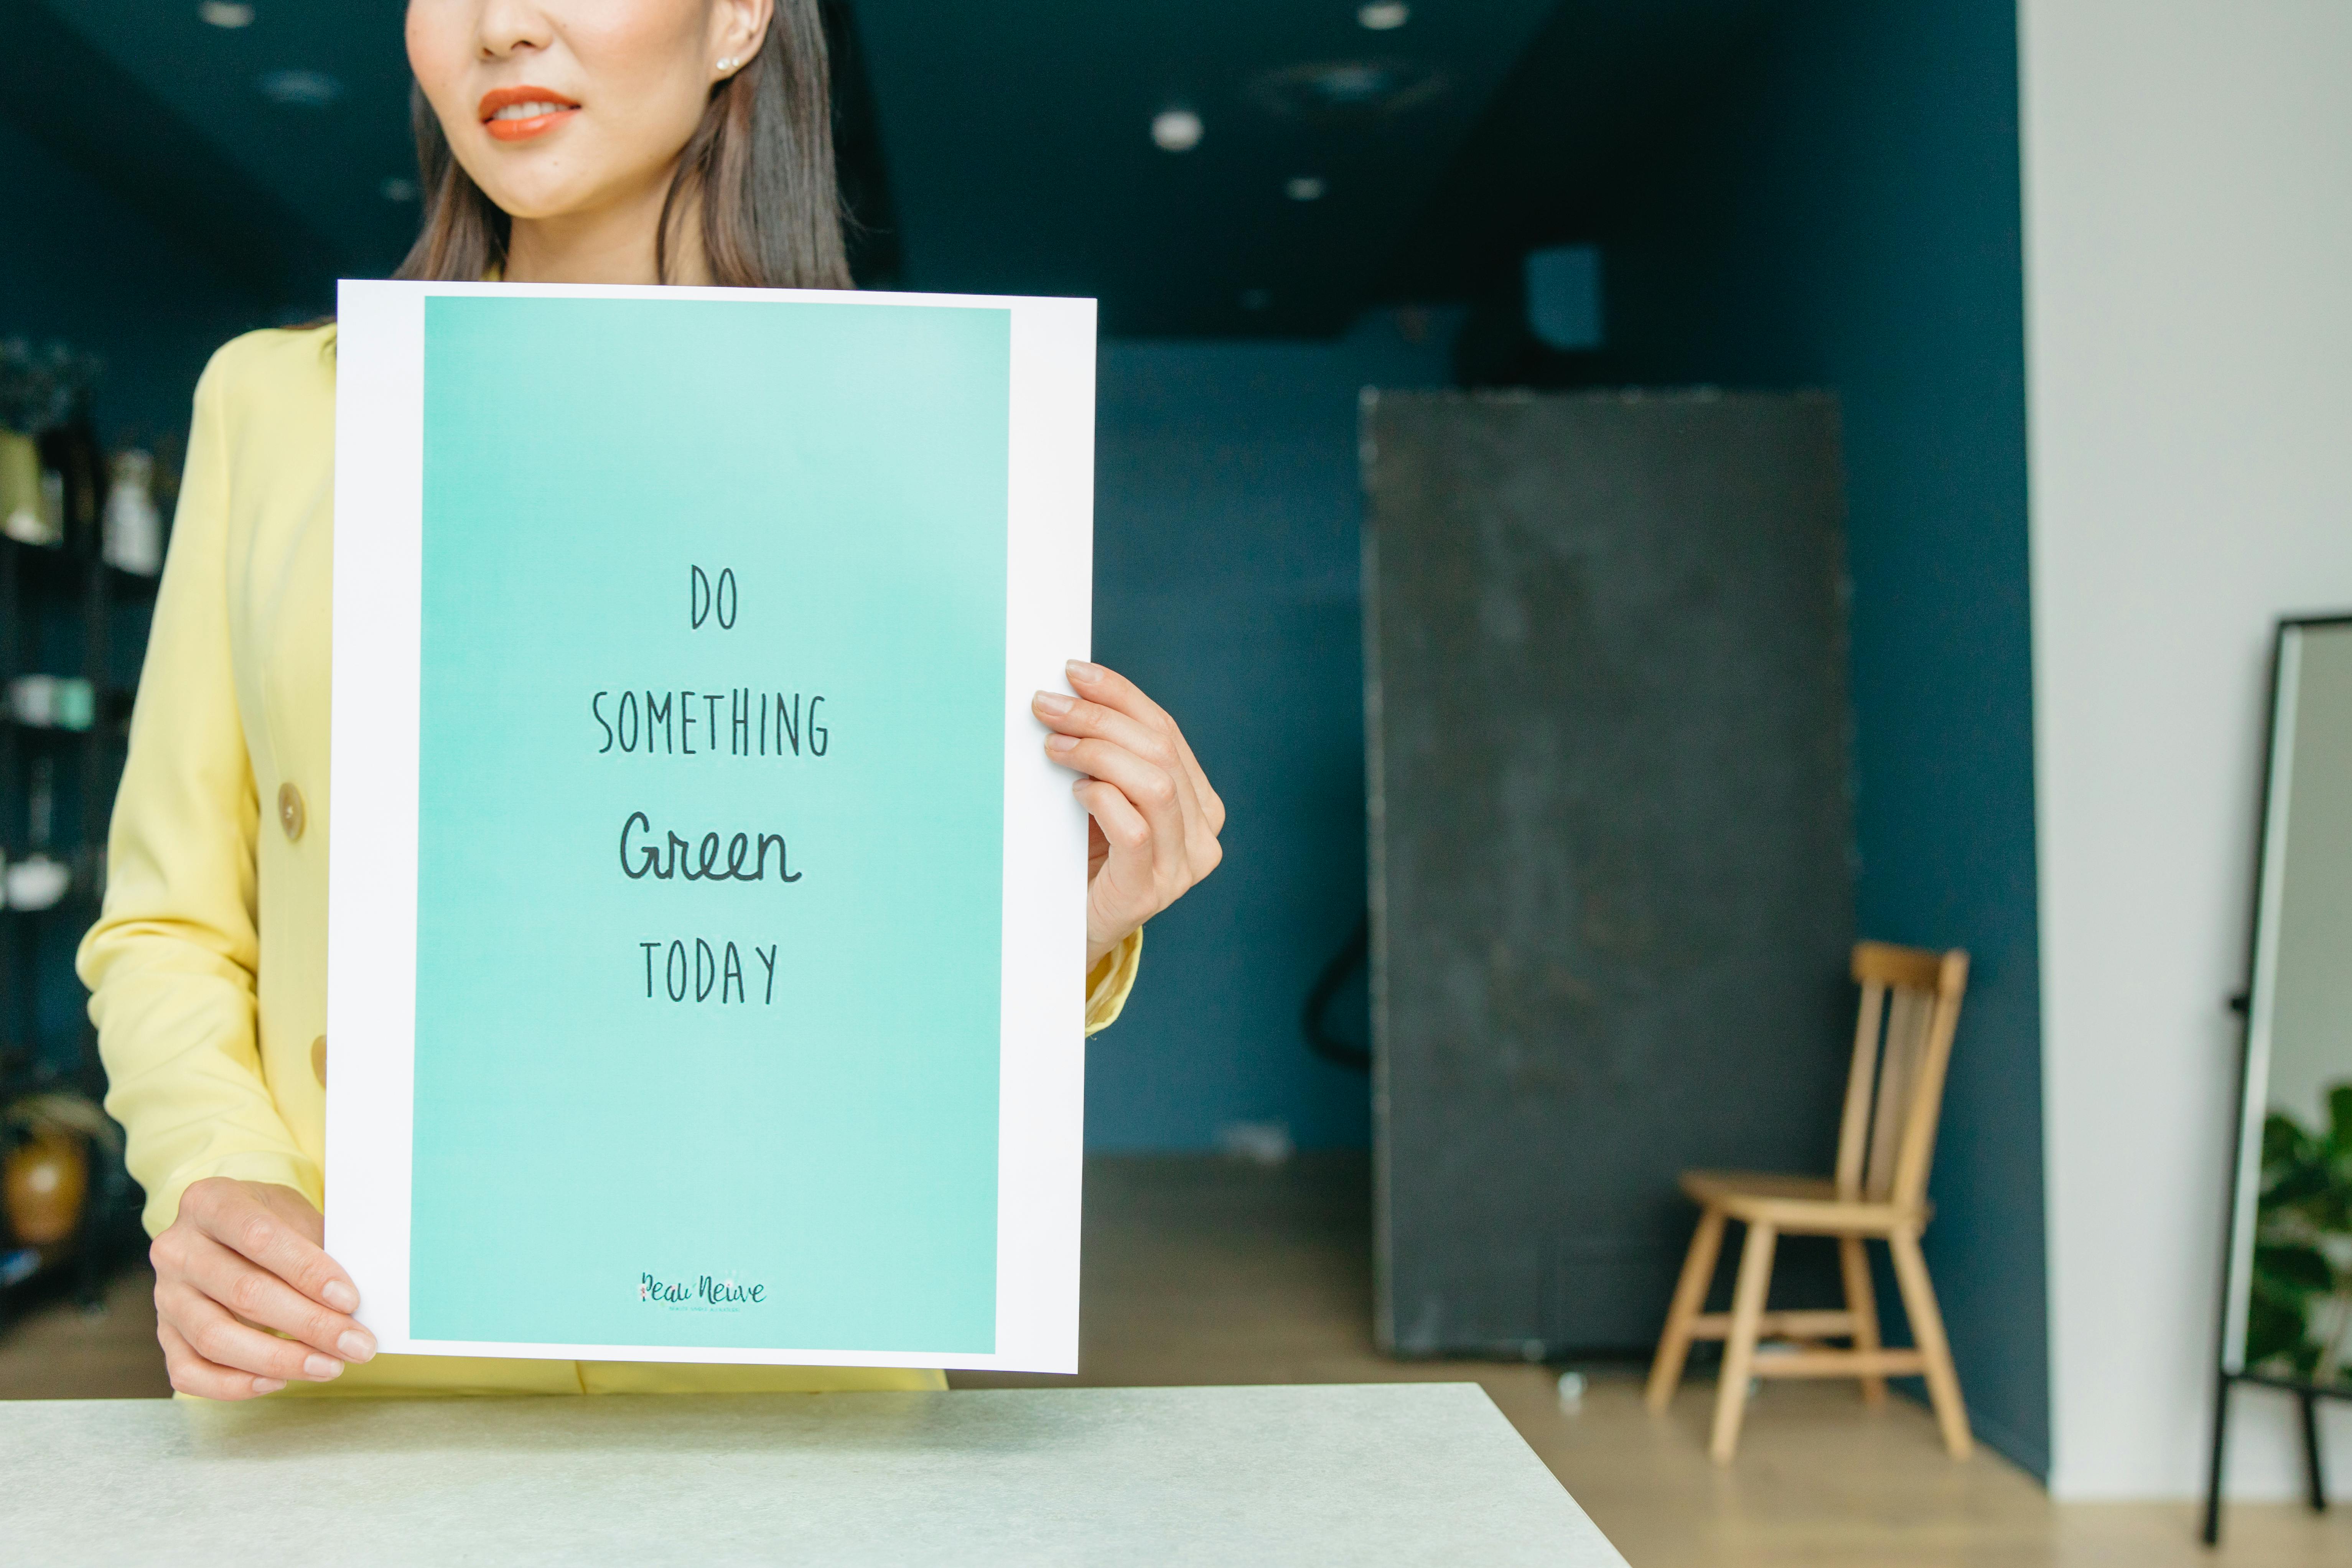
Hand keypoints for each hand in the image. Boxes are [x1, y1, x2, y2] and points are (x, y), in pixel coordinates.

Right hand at [150, 1178, 375, 1398]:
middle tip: (356, 1344)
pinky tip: (277, 1381)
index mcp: (210, 1202)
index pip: (259, 1237)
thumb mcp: (295, 1215)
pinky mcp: (163, 1334)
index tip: (350, 1300)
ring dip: (279, 1360)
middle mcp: (178, 1248)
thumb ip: (320, 1249)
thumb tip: (355, 1303)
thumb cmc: (270, 1224)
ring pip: (215, 1338)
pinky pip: (188, 1372)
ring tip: (329, 1366)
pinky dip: (234, 1385)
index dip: (307, 1271)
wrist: (228, 1232)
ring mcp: (165, 1294)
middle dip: (309, 1324)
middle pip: (244, 1293)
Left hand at [1033, 660, 1224, 966]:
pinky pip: (1134, 830)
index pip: (1166, 731)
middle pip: (1159, 750)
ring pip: (1154, 784)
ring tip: (1054, 745)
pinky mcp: (1151, 891)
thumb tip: (1071, 693)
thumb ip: (1110, 756)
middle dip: (1100, 717)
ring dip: (1097, 752)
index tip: (1075, 672)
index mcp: (1200, 802)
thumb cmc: (1087, 859)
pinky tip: (1075, 792)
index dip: (1121, 695)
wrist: (1073, 931)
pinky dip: (1102, 799)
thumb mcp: (1107, 798)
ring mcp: (1183, 866)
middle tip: (1049, 706)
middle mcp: (1203, 832)